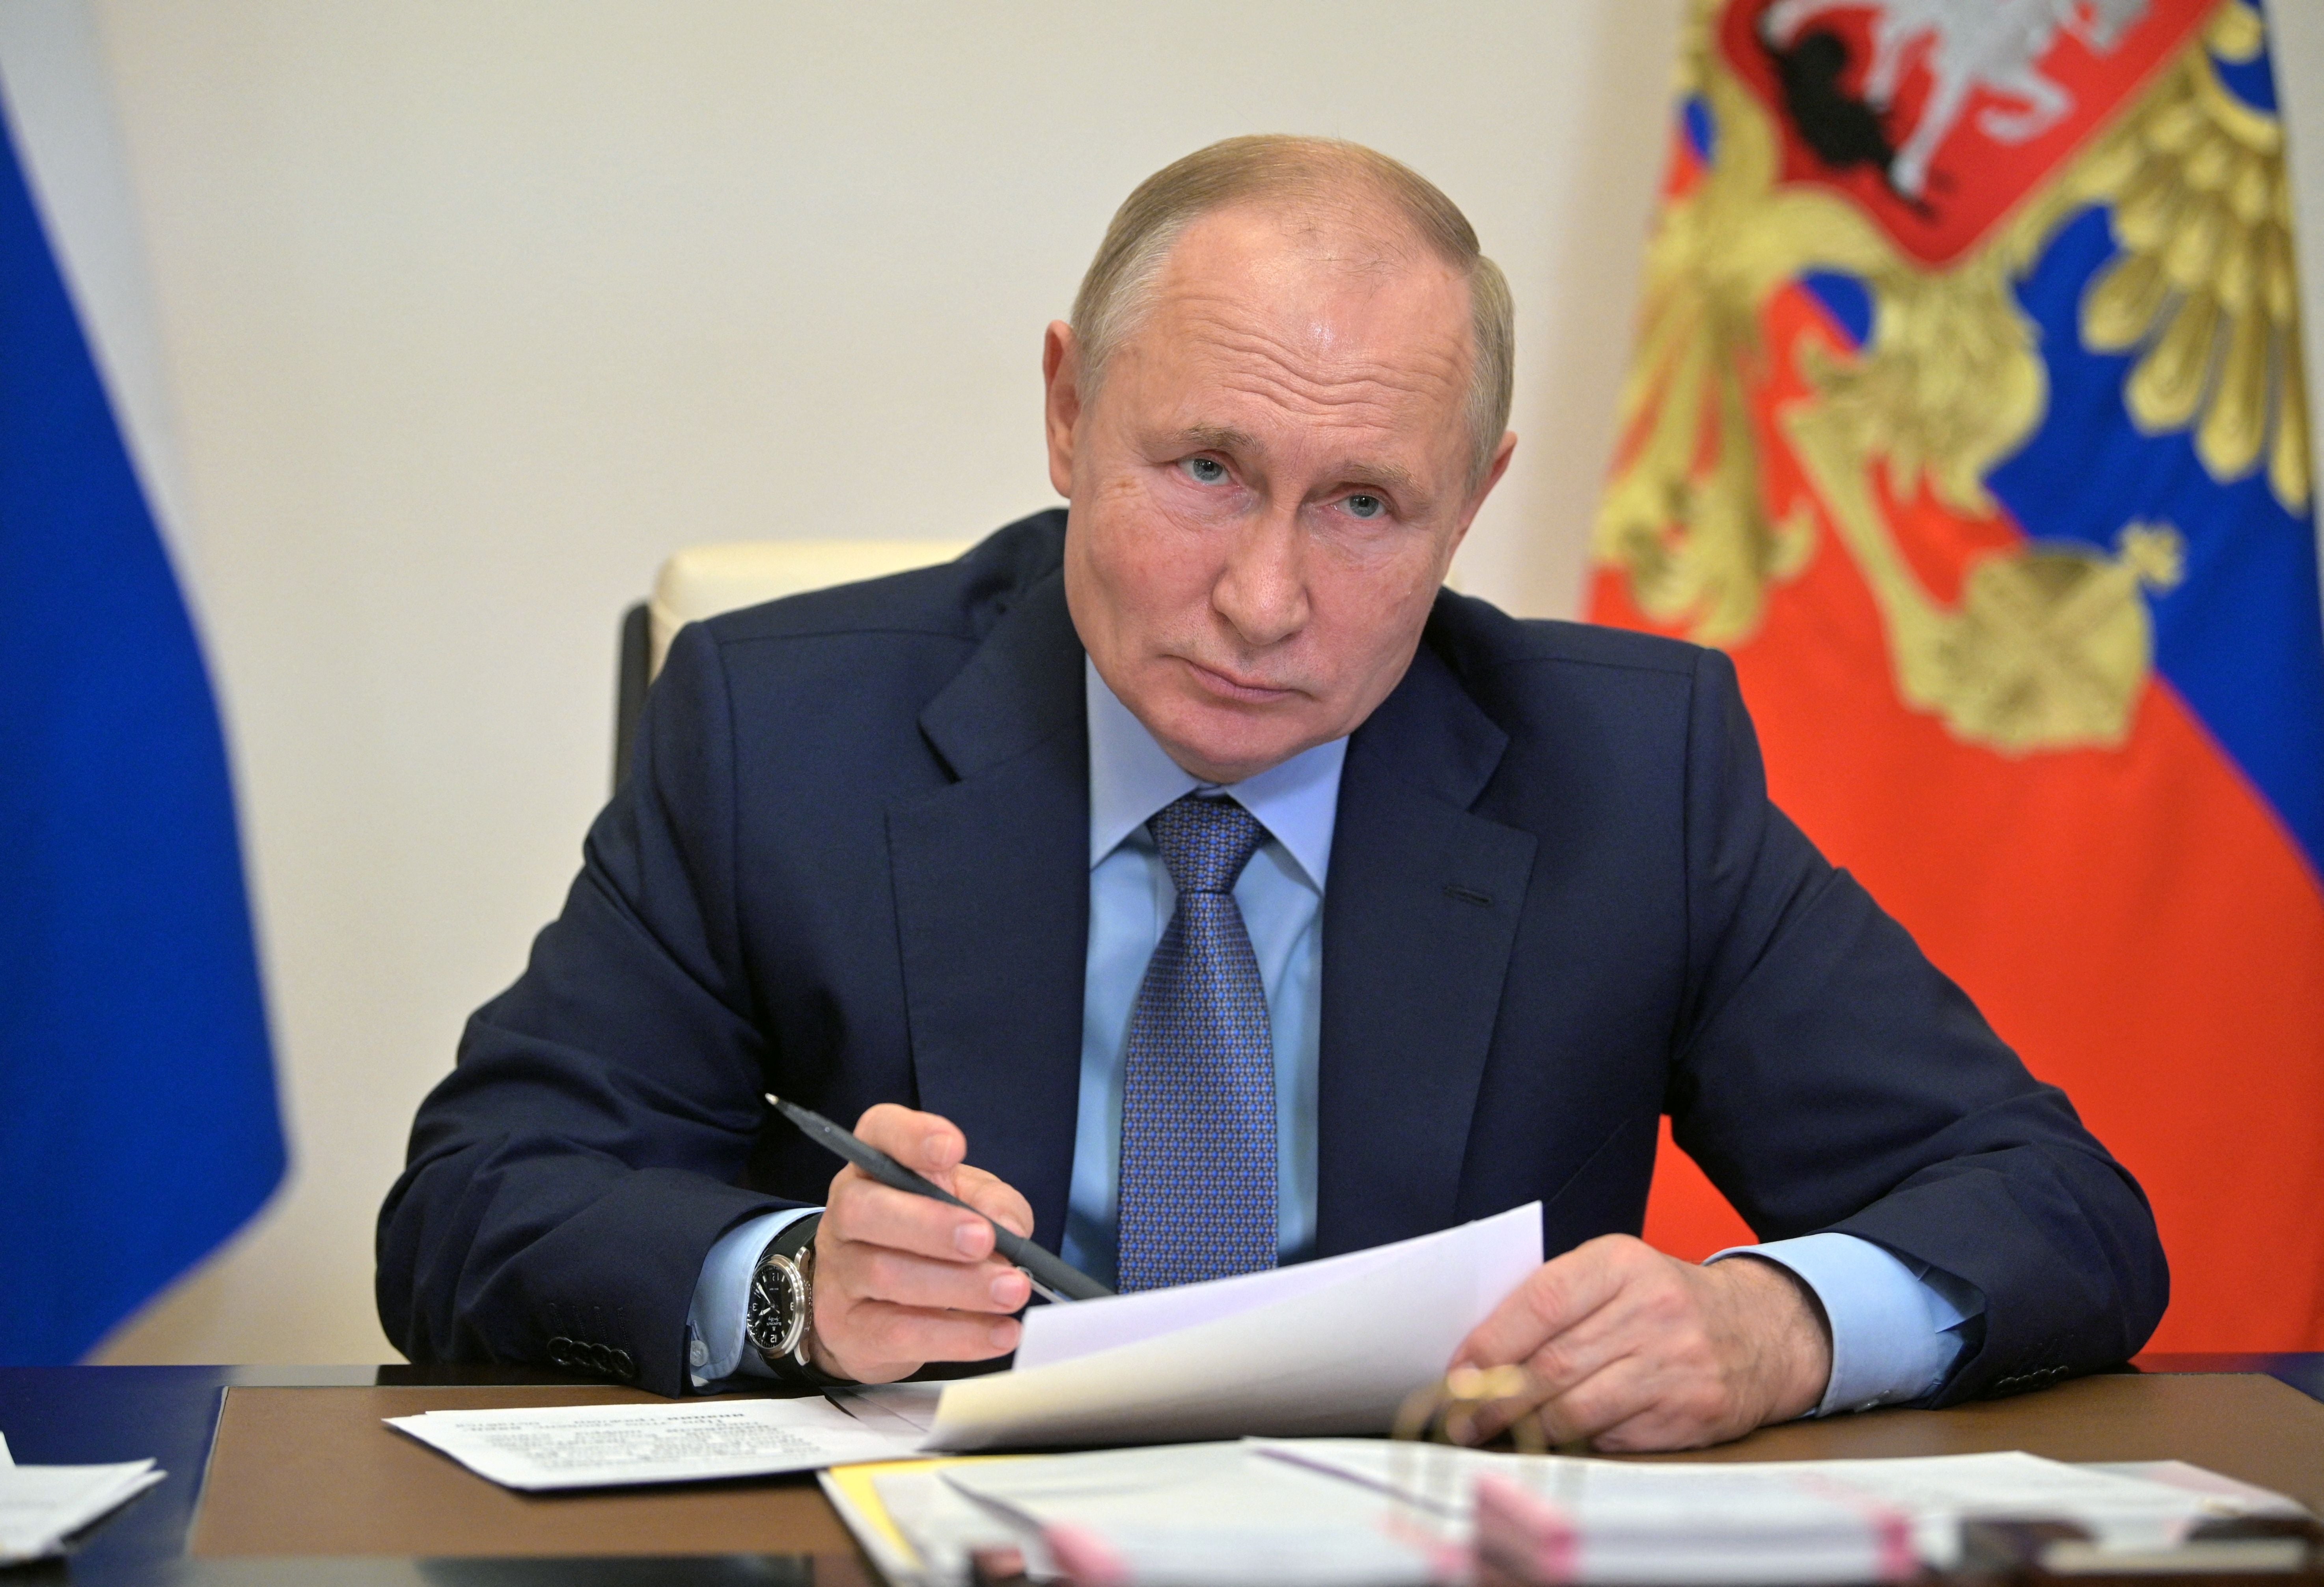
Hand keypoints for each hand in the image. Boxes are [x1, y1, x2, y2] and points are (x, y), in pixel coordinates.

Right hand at [807, 1104, 1035, 1383]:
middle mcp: (846, 1212)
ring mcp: (839, 1272)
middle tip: (986, 1240)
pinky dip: (957, 1336)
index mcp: (875, 1165)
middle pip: (868, 1210)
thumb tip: (1011, 1228)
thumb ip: (993, 1203)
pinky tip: (999, 1334)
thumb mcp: (967, 1202)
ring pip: (886, 1274)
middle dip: (932, 1225)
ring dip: (959, 1286)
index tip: (952, 1149)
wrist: (878, 1306)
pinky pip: (898, 1333)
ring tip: (1012, 1292)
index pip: (879, 1133)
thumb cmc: (930, 1236)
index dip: (911, 1137)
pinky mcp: (848, 1327)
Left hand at [1449, 1235, 1831, 1450]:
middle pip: (1552, 1364)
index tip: (1456, 1374)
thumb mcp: (1614, 1276)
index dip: (1490, 1344)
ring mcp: (1675, 1363)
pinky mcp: (1690, 1411)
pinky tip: (1552, 1441)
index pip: (1540, 1304)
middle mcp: (1651, 1310)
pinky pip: (1613, 1436)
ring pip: (1577, 1407)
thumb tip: (1478, 1356)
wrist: (1762, 1330)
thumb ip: (1553, 1302)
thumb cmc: (1663, 1302)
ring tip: (1492, 1435)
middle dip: (1495, 1398)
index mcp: (1620, 1263)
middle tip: (1460, 1418)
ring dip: (1525, 1428)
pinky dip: (1575, 1442)